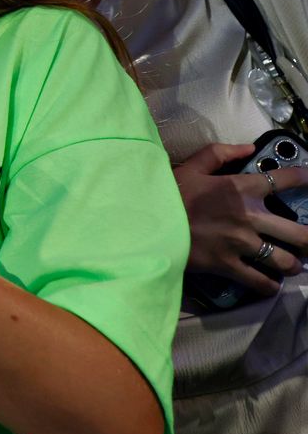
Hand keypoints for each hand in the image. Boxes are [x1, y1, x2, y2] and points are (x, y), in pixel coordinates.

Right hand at [175, 142, 307, 297]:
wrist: (143, 222)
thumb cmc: (166, 193)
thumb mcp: (190, 166)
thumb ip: (220, 153)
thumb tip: (249, 147)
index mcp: (240, 188)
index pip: (284, 180)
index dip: (304, 178)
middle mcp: (249, 217)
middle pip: (298, 233)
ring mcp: (240, 244)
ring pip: (284, 261)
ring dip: (292, 265)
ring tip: (292, 265)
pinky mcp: (227, 265)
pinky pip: (259, 281)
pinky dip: (269, 286)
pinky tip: (271, 284)